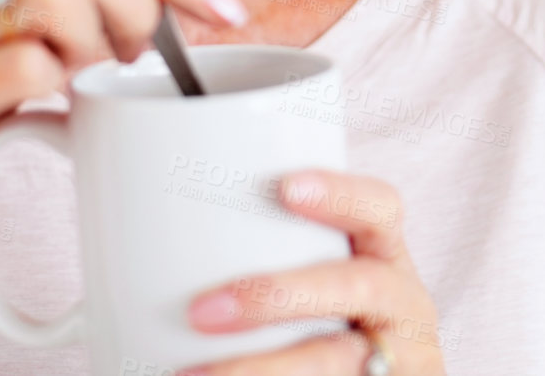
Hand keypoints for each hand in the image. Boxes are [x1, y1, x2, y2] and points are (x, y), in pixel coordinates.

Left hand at [179, 169, 445, 375]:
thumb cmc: (324, 326)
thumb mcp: (319, 285)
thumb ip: (269, 256)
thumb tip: (143, 235)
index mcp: (384, 258)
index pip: (379, 209)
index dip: (340, 194)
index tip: (284, 186)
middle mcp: (402, 306)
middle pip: (355, 287)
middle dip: (276, 296)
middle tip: (201, 311)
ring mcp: (400, 360)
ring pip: (337, 360)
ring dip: (264, 368)